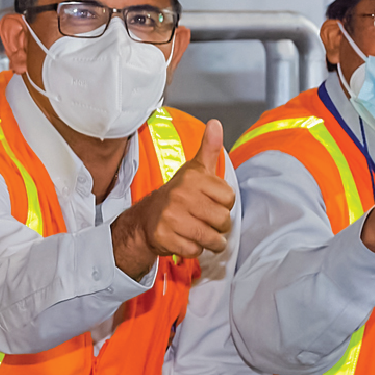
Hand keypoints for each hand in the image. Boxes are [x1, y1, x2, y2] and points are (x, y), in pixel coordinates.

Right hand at [111, 119, 233, 277]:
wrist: (146, 218)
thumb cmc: (178, 195)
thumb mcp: (194, 170)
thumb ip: (209, 149)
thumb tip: (216, 124)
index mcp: (192, 178)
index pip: (229, 198)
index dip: (223, 204)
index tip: (210, 202)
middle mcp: (180, 195)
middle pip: (222, 220)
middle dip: (218, 226)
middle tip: (205, 221)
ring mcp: (171, 217)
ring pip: (210, 238)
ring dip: (210, 241)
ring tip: (201, 233)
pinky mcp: (164, 237)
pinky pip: (195, 250)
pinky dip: (194, 249)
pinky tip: (185, 240)